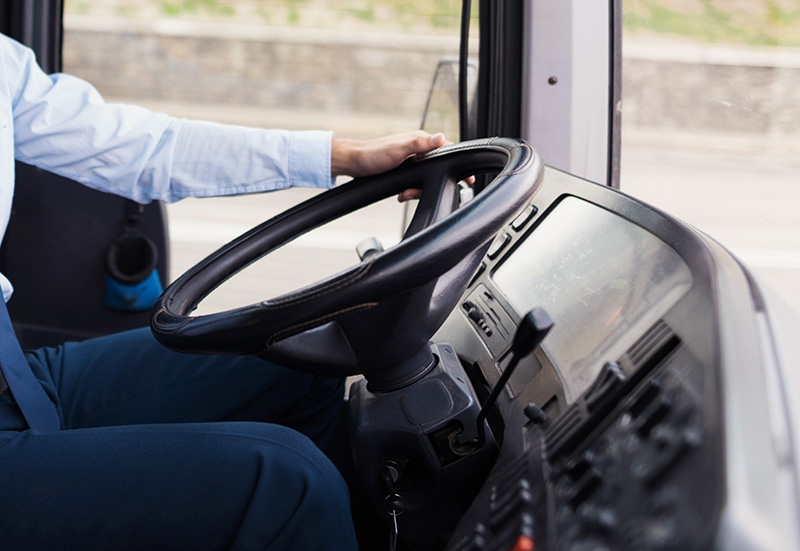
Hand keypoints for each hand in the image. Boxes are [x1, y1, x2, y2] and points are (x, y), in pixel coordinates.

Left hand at [332, 131, 470, 201]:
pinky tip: (401, 194)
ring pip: (426, 179)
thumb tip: (441, 137)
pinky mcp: (405, 169)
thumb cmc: (373, 155)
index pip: (448, 150)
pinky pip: (416, 182)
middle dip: (428, 185)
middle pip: (438, 169)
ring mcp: (412, 160)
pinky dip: (410, 191)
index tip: (468, 178)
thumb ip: (421, 144)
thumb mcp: (398, 150)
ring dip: (416, 191)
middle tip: (412, 194)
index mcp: (421, 141)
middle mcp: (419, 150)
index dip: (458, 164)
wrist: (353, 163)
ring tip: (403, 195)